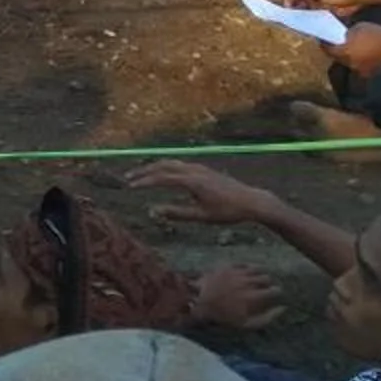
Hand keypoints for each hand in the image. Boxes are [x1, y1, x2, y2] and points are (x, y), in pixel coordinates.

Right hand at [124, 160, 271, 225]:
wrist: (252, 201)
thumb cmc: (228, 212)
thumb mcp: (202, 216)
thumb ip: (177, 213)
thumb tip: (154, 211)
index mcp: (191, 181)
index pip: (161, 178)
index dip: (144, 181)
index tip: (131, 186)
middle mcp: (193, 170)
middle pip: (162, 166)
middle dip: (144, 171)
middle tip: (128, 179)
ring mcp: (198, 168)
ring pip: (170, 163)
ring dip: (154, 167)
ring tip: (142, 175)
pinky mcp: (203, 169)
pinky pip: (178, 164)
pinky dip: (165, 167)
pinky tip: (164, 174)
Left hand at [190, 263, 285, 332]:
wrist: (199, 301)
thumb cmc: (223, 315)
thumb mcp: (247, 323)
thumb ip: (267, 318)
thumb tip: (282, 309)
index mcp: (255, 296)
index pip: (274, 290)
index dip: (278, 292)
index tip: (278, 293)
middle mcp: (248, 282)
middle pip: (266, 278)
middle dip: (269, 282)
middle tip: (268, 285)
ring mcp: (237, 272)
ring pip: (255, 269)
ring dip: (260, 272)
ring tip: (261, 276)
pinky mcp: (227, 266)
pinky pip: (242, 264)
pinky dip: (248, 266)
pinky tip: (248, 269)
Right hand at [288, 0, 380, 16]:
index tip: (287, 10)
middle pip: (300, 0)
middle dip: (296, 9)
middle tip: (293, 20)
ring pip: (309, 8)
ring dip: (306, 15)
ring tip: (303, 24)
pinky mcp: (332, 8)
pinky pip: (320, 14)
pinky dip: (316, 19)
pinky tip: (314, 25)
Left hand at [329, 21, 380, 76]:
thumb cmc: (374, 33)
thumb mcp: (356, 28)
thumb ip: (345, 34)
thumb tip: (340, 37)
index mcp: (345, 51)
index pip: (328, 50)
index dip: (324, 45)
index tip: (322, 40)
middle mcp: (350, 63)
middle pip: (337, 58)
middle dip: (334, 51)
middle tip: (333, 44)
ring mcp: (359, 69)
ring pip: (347, 63)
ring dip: (345, 57)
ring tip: (347, 49)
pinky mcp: (369, 72)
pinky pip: (358, 67)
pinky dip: (357, 62)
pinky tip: (360, 56)